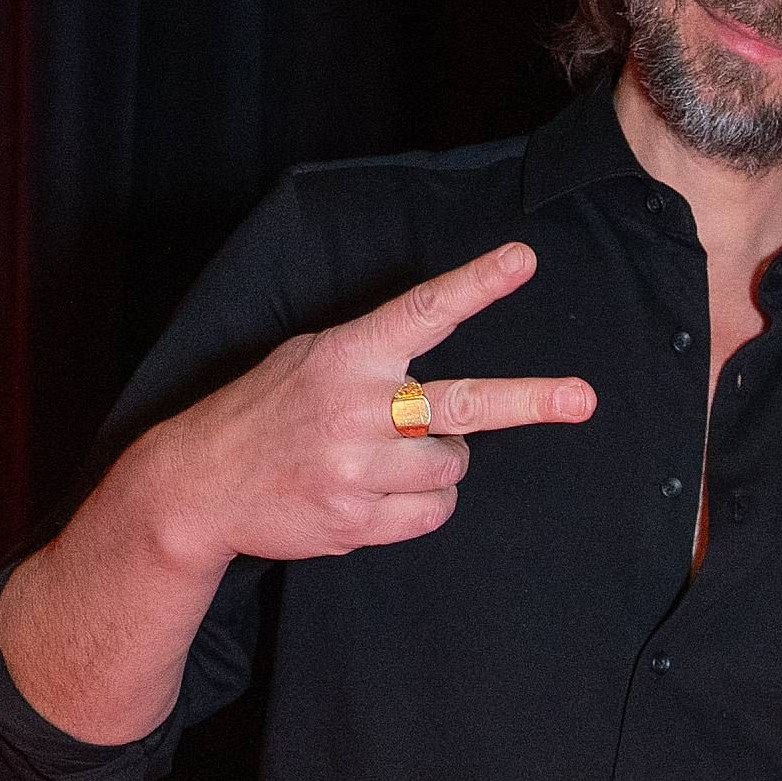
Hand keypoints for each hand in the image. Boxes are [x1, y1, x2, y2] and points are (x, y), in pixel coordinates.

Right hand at [142, 241, 595, 565]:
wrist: (199, 485)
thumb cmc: (266, 412)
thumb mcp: (309, 359)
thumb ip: (372, 358)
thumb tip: (436, 379)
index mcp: (347, 355)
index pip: (423, 312)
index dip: (476, 285)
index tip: (523, 260)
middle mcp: (357, 409)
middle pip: (464, 404)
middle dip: (530, 401)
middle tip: (583, 399)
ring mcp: (356, 469)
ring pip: (453, 466)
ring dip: (440, 462)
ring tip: (393, 455)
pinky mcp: (356, 520)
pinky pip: (433, 514)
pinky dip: (425, 504)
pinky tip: (386, 492)